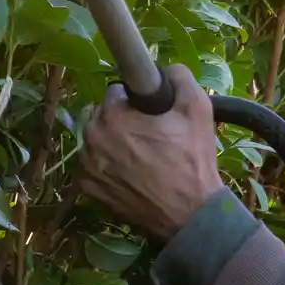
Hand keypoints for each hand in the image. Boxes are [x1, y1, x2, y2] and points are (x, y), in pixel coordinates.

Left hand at [77, 65, 222, 241]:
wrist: (190, 214)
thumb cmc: (192, 160)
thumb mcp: (197, 109)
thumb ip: (180, 77)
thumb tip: (167, 70)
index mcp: (112, 116)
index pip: (115, 92)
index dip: (135, 101)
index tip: (149, 114)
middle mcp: (92, 138)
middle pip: (103, 117)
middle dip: (122, 121)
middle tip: (149, 137)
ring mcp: (86, 166)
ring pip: (97, 142)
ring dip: (112, 144)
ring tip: (141, 157)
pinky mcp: (88, 190)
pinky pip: (93, 167)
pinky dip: (107, 167)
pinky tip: (129, 174)